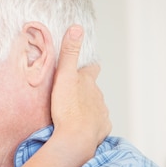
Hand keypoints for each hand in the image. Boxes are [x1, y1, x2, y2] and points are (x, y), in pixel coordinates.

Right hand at [50, 25, 110, 153]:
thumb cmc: (67, 108)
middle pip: (93, 89)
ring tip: (74, 112)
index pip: (92, 69)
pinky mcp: (102, 129)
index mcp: (89, 82)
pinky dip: (91, 124)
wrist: (76, 138)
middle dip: (85, 90)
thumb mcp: (64, 76)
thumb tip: (76, 27)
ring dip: (87, 108)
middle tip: (71, 94)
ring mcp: (102, 113)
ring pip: (96, 106)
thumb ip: (69, 53)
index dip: (88, 67)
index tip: (84, 67)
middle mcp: (98, 96)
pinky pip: (97, 124)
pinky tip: (82, 127)